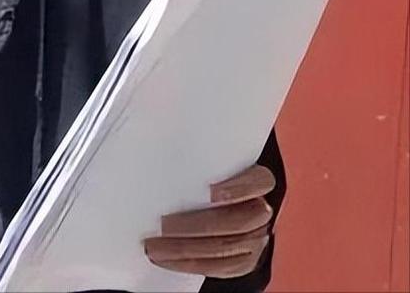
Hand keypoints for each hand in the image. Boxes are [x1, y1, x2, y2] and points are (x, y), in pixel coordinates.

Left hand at [144, 164, 275, 277]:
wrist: (218, 201)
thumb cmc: (203, 176)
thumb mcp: (204, 159)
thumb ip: (193, 159)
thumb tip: (155, 146)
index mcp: (257, 180)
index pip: (261, 181)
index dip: (238, 188)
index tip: (211, 192)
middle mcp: (261, 211)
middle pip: (237, 222)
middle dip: (195, 226)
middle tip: (163, 225)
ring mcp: (256, 238)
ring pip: (226, 249)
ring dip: (186, 249)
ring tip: (154, 247)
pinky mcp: (244, 260)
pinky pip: (220, 268)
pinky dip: (189, 265)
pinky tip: (164, 259)